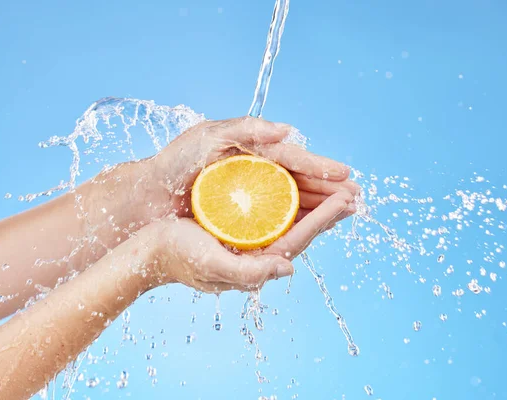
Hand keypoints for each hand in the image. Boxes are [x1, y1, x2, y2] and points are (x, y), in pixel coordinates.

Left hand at [144, 116, 359, 222]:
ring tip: (347, 210)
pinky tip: (315, 226)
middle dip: (329, 188)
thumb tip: (287, 130)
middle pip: (299, 182)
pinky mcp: (241, 221)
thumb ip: (246, 128)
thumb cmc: (175, 163)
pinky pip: (275, 221)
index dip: (320, 166)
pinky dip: (297, 222)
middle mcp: (255, 175)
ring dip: (320, 206)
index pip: (293, 160)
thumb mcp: (209, 136)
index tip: (345, 174)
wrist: (149, 196)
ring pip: (293, 203)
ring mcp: (249, 199)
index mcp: (252, 151)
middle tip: (357, 195)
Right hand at [145, 191, 354, 293]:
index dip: (325, 218)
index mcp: (256, 264)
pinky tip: (299, 190)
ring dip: (315, 205)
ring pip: (290, 221)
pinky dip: (291, 202)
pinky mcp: (238, 231)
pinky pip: (272, 215)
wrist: (147, 250)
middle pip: (301, 230)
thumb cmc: (176, 255)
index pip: (299, 238)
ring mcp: (249, 243)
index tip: (346, 199)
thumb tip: (288, 270)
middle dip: (329, 212)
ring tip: (337, 190)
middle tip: (354, 193)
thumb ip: (250, 272)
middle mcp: (258, 255)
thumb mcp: (212, 265)